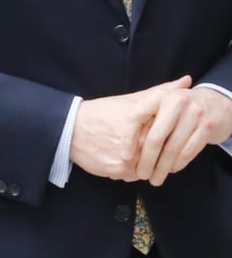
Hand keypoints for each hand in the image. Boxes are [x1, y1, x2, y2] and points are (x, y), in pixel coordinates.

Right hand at [70, 75, 192, 180]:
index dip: (172, 138)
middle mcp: (136, 144)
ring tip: (139, 155)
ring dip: (146, 165)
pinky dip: (132, 170)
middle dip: (160, 153)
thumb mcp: (132, 99)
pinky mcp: (115, 170)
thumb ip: (161, 91)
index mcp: (143, 124)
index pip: (170, 136)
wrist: (71, 129)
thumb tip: (186, 81)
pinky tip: (126, 160)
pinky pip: (131, 175)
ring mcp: (125, 160)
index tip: (171, 137)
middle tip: (155, 149)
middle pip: (159, 155)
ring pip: (146, 168)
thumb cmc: (102, 112)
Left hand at [134, 86, 231, 185]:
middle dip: (146, 161)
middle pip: (155, 138)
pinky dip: (177, 164)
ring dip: (161, 168)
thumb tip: (122, 151)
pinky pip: (188, 151)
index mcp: (160, 96)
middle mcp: (177, 102)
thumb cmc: (179, 108)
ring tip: (155, 179)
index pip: (137, 117)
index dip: (128, 138)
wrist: (215, 103)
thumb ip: (142, 119)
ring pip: (172, 148)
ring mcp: (194, 114)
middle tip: (141, 175)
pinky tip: (171, 169)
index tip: (125, 156)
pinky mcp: (207, 127)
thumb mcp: (161, 105)